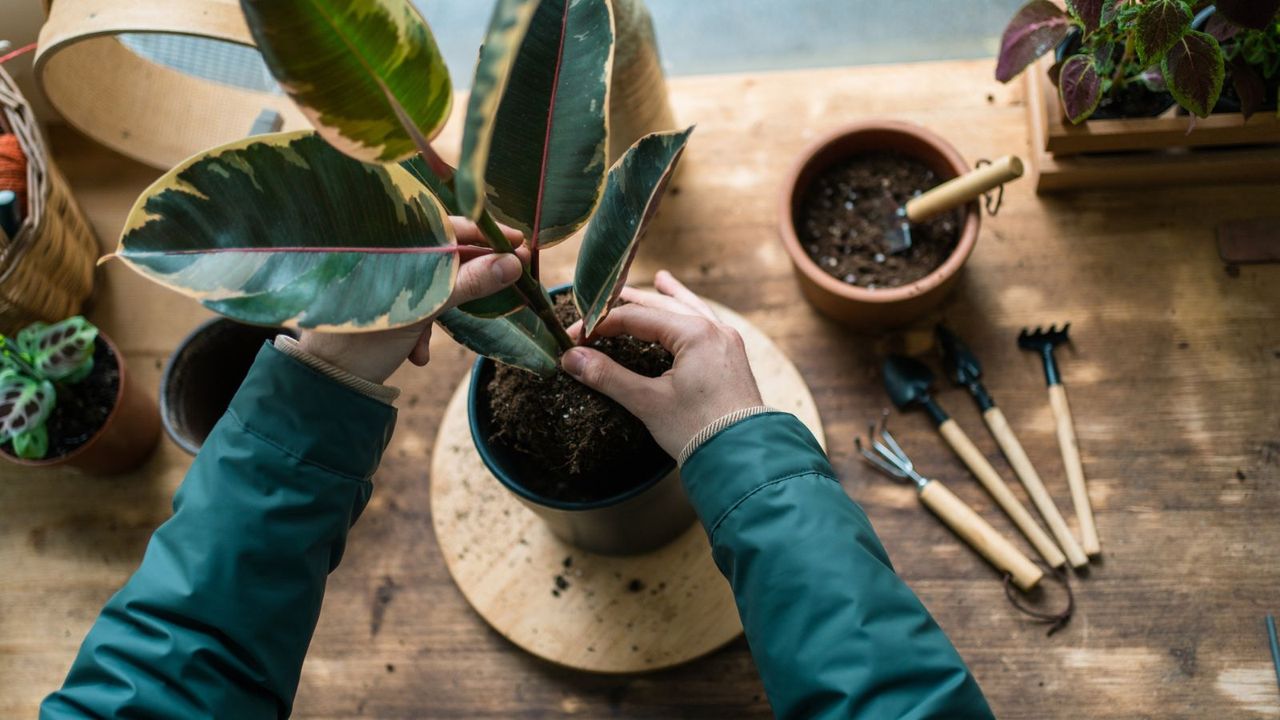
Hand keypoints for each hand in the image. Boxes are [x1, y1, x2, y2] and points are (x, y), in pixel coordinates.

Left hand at [297, 218, 524, 383]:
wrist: (329, 381)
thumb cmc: (367, 337)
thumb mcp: (425, 308)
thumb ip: (470, 282)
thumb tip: (514, 263)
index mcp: (391, 242)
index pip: (448, 226)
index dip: (486, 235)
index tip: (520, 244)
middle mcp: (386, 254)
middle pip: (443, 255)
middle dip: (467, 279)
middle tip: (505, 283)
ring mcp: (384, 279)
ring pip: (431, 283)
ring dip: (440, 310)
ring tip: (430, 342)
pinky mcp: (382, 303)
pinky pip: (415, 304)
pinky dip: (422, 327)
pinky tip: (417, 354)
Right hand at [561, 271, 763, 457]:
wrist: (744, 459)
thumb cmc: (699, 430)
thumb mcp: (648, 402)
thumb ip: (608, 376)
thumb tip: (571, 358)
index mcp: (694, 333)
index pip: (635, 317)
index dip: (600, 325)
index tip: (575, 338)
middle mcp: (713, 329)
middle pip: (663, 306)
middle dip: (630, 304)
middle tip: (601, 300)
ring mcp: (726, 342)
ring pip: (690, 309)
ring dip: (669, 298)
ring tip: (660, 280)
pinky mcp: (731, 358)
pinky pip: (707, 324)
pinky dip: (692, 314)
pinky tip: (689, 312)